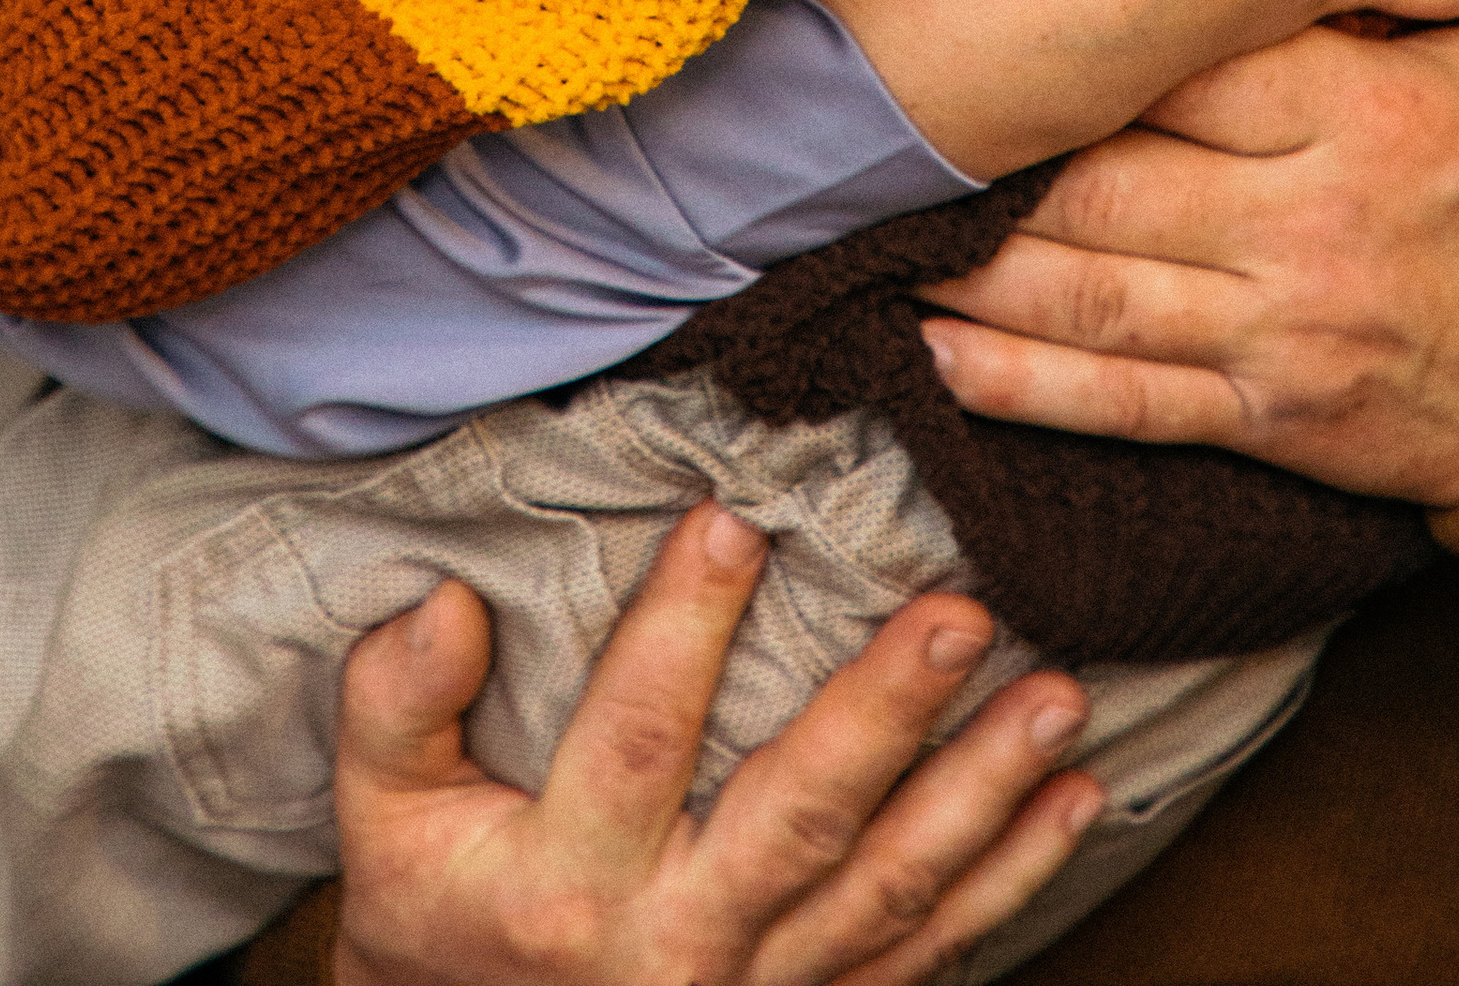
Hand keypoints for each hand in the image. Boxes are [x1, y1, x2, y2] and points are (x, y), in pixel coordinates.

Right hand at [330, 500, 1102, 985]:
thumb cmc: (439, 922)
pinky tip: (1072, 798)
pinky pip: (927, 951)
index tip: (734, 516)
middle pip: (799, 818)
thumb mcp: (386, 823)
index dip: (683, 628)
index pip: (635, 736)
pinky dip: (1009, 878)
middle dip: (887, 712)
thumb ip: (399, 707)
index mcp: (569, 884)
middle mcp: (677, 945)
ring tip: (1060, 695)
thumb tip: (444, 601)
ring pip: (888, 888)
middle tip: (961, 612)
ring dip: (984, 792)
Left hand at [916, 0, 1458, 511]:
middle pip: (1118, 181)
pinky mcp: (1269, 417)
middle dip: (995, 157)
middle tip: (881, 121)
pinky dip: (1026, 388)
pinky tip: (940, 354)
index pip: (1197, 62)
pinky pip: (1129, 406)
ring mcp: (1281, 331)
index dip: (1087, 37)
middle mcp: (1308, 224)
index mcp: (1359, 115)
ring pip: (1100, 300)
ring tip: (871, 234)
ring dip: (978, 271)